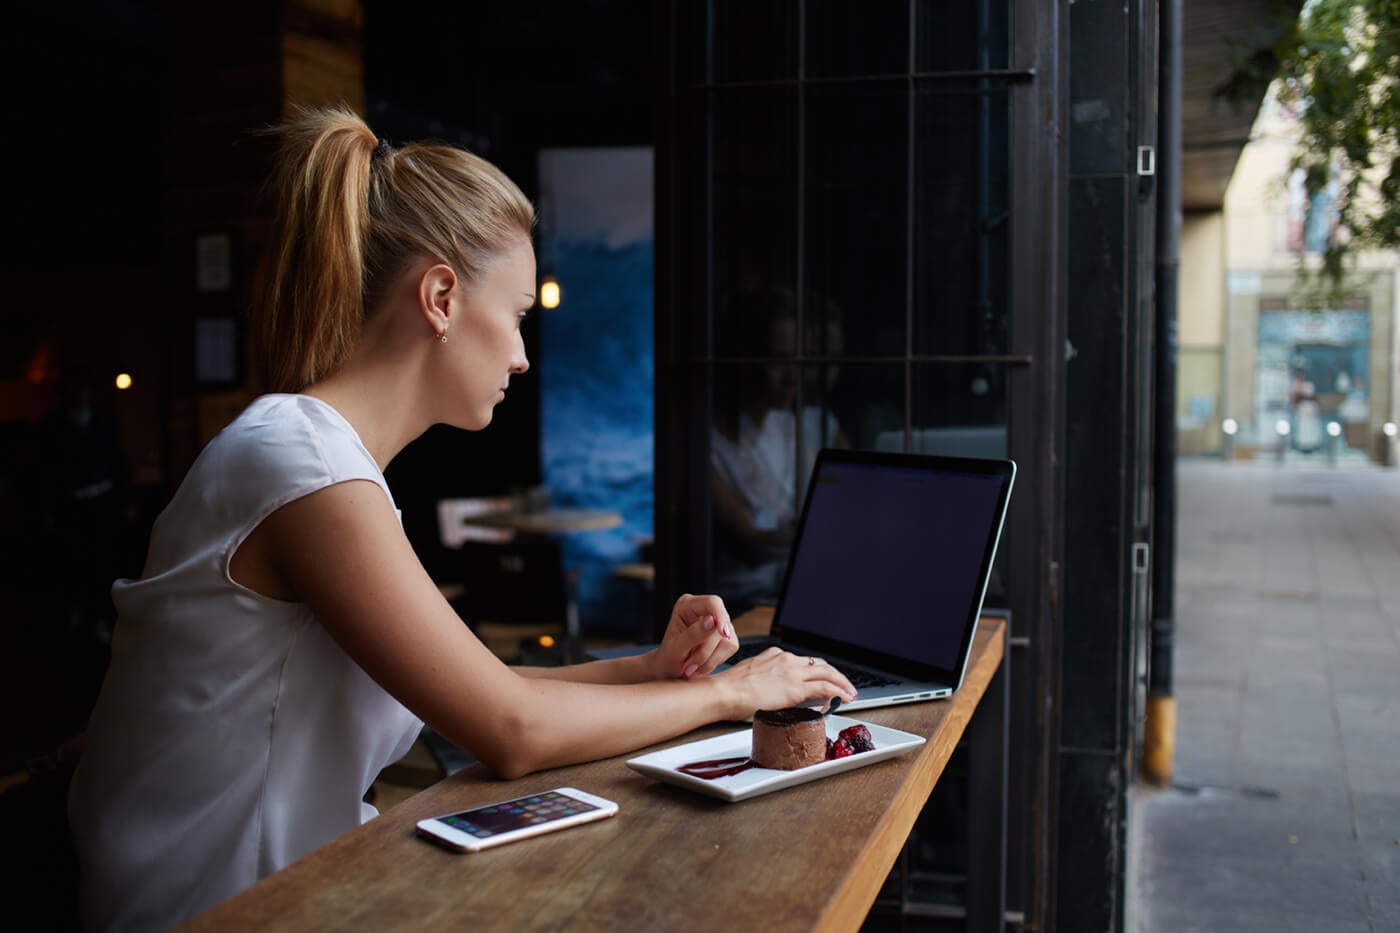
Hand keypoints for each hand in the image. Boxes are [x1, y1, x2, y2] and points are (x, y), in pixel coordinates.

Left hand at [649, 593, 737, 679]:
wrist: (672, 669)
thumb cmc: (669, 656)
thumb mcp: (676, 647)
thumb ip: (693, 634)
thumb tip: (713, 621)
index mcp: (687, 605)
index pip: (712, 602)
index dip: (720, 616)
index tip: (723, 633)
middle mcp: (705, 610)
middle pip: (720, 625)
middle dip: (705, 651)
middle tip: (688, 667)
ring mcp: (718, 623)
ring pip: (727, 639)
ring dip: (709, 659)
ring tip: (692, 667)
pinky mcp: (728, 636)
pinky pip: (730, 648)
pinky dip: (715, 661)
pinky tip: (701, 665)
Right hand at [715, 648, 857, 718]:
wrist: (723, 692)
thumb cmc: (729, 689)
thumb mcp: (749, 676)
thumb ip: (763, 680)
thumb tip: (769, 693)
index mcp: (774, 655)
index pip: (803, 661)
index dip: (817, 671)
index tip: (823, 678)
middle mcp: (786, 659)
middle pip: (819, 664)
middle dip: (836, 674)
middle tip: (845, 685)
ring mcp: (792, 672)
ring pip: (827, 672)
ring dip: (842, 683)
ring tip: (851, 692)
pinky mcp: (795, 687)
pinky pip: (825, 687)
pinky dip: (839, 691)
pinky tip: (845, 698)